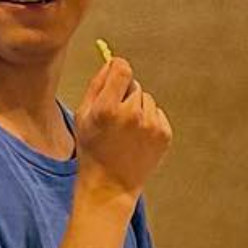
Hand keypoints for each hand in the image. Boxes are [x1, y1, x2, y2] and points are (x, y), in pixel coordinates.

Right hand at [75, 53, 171, 199]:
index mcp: (107, 108)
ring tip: (126, 131)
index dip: (118, 69)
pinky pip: (157, 114)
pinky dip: (149, 122)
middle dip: (125, 95)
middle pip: (134, 85)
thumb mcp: (83, 116)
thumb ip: (97, 85)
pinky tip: (137, 139)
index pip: (122, 68)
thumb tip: (111, 61)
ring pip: (147, 100)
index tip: (116, 76)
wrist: (110, 186)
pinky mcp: (164, 135)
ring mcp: (150, 125)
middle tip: (115, 118)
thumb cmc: (93, 151)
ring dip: (138, 109)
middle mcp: (131, 114)